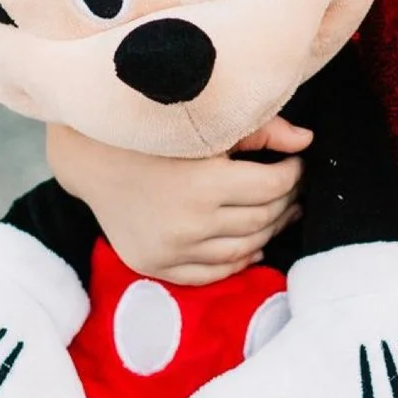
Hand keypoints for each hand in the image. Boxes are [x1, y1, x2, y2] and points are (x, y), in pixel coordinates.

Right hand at [46, 119, 308, 285]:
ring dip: (268, 232)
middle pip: (261, 219)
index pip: (273, 187)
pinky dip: (238, 262)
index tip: (296, 164)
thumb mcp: (205, 124)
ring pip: (242, 251)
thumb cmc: (152, 134)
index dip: (293, 174)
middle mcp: (189, 225)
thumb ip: (261, 129)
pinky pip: (211, 273)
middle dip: (285, 201)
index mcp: (204, 184)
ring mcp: (171, 251)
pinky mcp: (156, 265)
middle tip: (292, 188)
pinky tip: (252, 244)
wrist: (90, 159)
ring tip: (280, 214)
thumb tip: (306, 141)